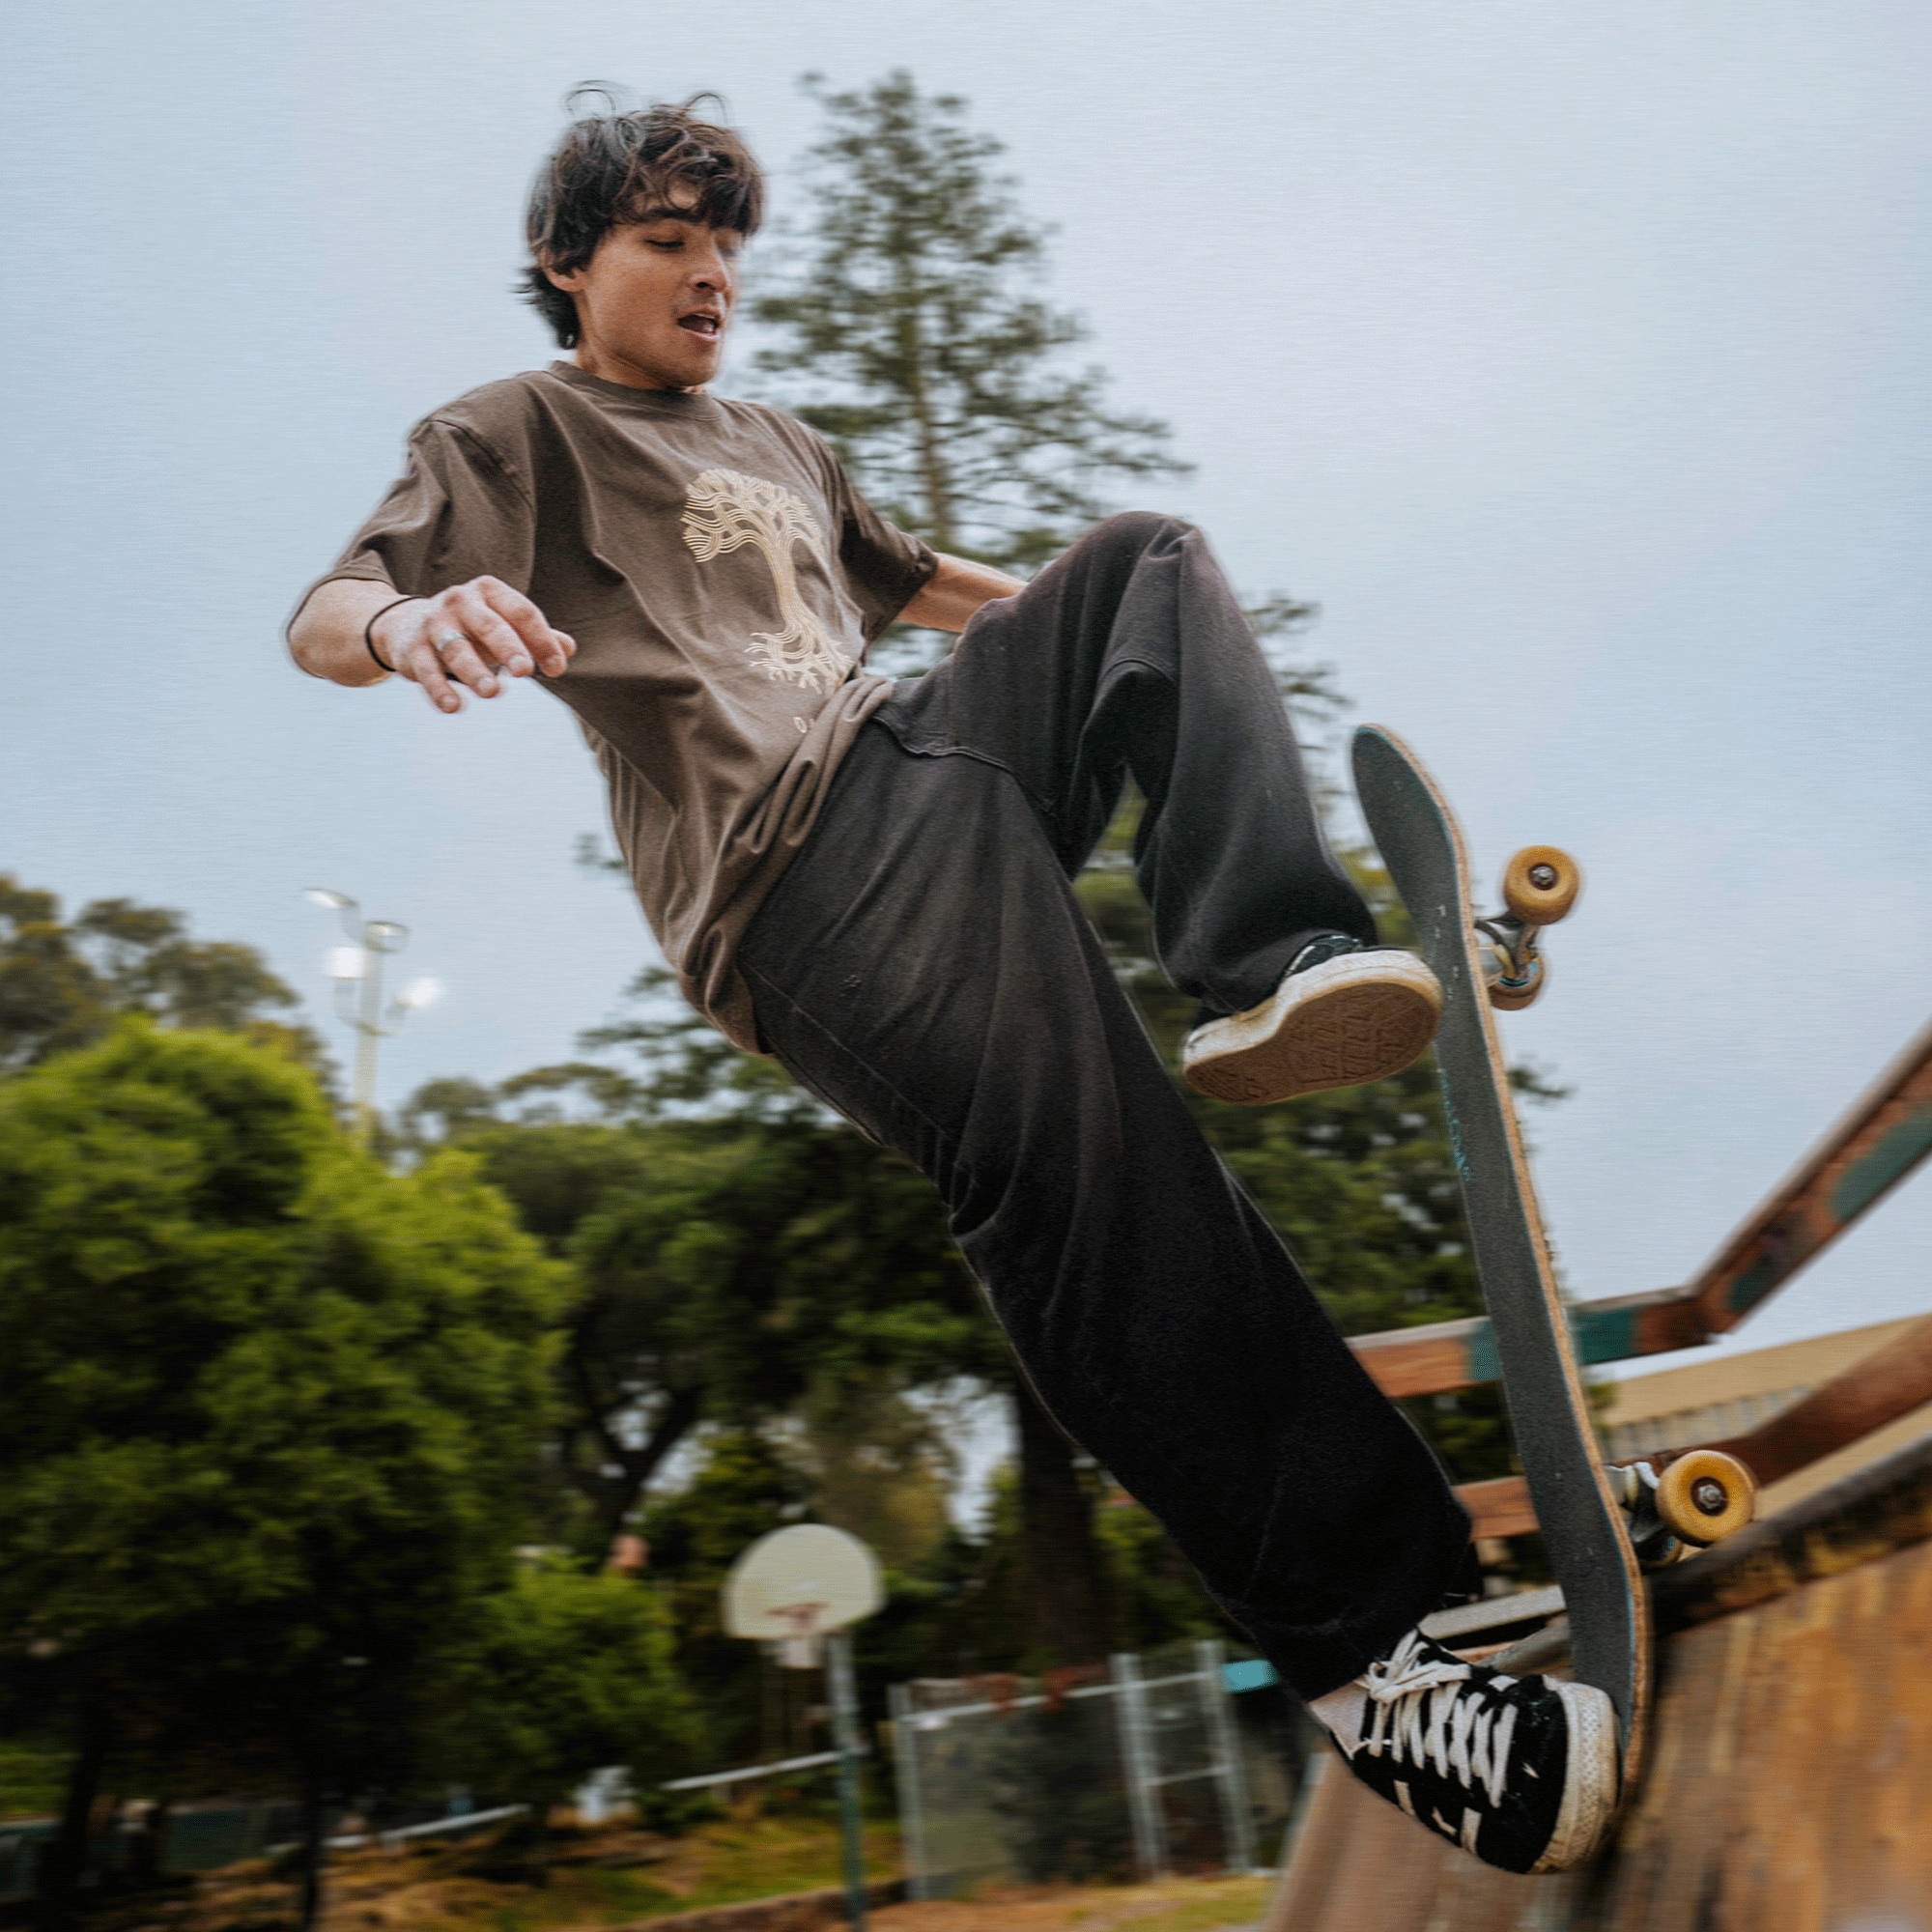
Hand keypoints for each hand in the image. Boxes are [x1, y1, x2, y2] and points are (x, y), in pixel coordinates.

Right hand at [374, 578, 575, 712]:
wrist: (408, 624)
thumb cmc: (473, 627)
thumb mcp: (504, 625)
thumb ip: (536, 637)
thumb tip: (568, 648)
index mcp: (490, 591)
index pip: (522, 612)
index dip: (542, 640)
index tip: (557, 669)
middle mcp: (460, 601)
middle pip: (489, 625)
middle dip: (508, 647)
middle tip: (525, 671)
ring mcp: (434, 624)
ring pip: (456, 648)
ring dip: (474, 672)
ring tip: (492, 692)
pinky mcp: (413, 649)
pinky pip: (427, 670)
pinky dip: (439, 689)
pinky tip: (454, 707)